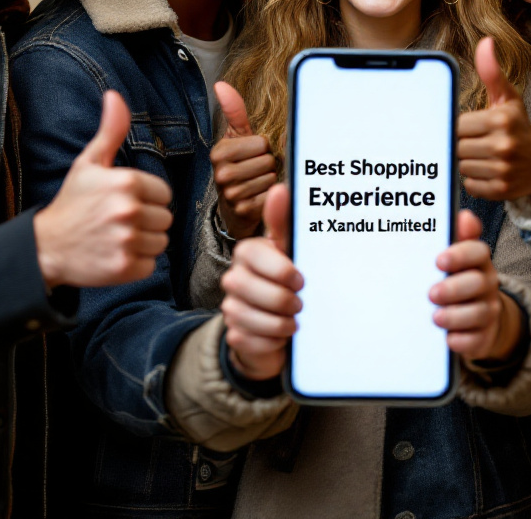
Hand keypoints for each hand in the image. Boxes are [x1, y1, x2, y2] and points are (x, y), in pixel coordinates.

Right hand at [33, 91, 173, 288]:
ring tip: (117, 237)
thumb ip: (111, 131)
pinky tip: (115, 254)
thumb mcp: (90, 162)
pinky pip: (151, 264)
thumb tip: (114, 96)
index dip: (147, 199)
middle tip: (119, 221)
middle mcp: (128, 210)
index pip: (164, 193)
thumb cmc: (72, 202)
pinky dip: (137, 263)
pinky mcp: (124, 267)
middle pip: (165, 218)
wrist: (45, 246)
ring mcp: (126, 240)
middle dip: (147, 221)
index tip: (124, 202)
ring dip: (144, 242)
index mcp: (126, 182)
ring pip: (161, 242)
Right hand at [210, 82, 277, 240]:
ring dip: (269, 180)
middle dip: (267, 165)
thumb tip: (221, 84)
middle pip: (267, 161)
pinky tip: (259, 197)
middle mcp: (221, 173)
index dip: (263, 147)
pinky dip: (270, 195)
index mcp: (219, 152)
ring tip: (257, 183)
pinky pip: (271, 196)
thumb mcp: (237, 137)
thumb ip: (234, 111)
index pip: (261, 142)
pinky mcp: (242, 211)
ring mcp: (231, 193)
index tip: (252, 154)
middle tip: (256, 170)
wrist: (234, 206)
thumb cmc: (239, 165)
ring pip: (270, 178)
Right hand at [221, 184, 302, 380]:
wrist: (280, 321)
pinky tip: (281, 336)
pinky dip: (271, 342)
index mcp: (247, 253)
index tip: (300, 279)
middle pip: (249, 289)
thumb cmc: (287, 279)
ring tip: (293, 321)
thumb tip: (279, 189)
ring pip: (248, 318)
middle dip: (281, 300)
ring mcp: (231, 307)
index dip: (280, 270)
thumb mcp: (290, 250)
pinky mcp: (235, 335)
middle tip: (299, 303)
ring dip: (279, 324)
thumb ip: (283, 222)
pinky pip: (249, 341)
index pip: (253, 255)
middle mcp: (234, 278)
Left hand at [429, 209, 522, 363]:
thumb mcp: (456, 258)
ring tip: (435, 317)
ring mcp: (487, 311)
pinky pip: (477, 341)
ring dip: (456, 316)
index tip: (439, 260)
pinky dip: (462, 341)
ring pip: (478, 313)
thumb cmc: (457, 279)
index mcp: (479, 261)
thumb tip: (464, 215)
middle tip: (431, 293)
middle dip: (454, 288)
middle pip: (478, 283)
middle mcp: (487, 285)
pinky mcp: (484, 337)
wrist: (478, 318)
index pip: (478, 252)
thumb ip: (458, 236)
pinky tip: (448, 339)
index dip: (461, 255)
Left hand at [458, 37, 530, 203]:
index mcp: (501, 119)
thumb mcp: (507, 98)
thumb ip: (491, 72)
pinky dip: (474, 180)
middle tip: (477, 142)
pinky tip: (487, 170)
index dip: (461, 127)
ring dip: (467, 162)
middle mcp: (503, 145)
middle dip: (463, 144)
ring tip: (483, 156)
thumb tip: (485, 42)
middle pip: (457, 147)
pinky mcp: (501, 190)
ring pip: (461, 166)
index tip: (472, 127)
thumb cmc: (519, 125)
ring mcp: (503, 170)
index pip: (458, 125)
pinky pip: (469, 185)